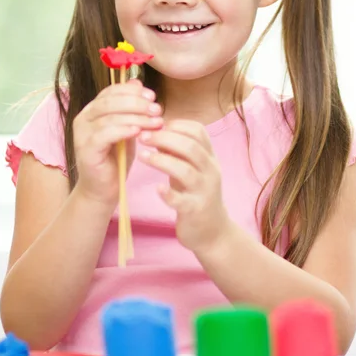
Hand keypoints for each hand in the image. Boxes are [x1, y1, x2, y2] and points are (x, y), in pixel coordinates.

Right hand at [73, 79, 163, 206]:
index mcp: (92, 110)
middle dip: (137, 103)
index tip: (152, 96)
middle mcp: (83, 118)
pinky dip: (123, 130)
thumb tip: (138, 82)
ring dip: (136, 117)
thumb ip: (131, 109)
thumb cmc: (116, 160)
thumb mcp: (128, 129)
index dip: (132, 91)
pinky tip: (139, 132)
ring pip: (109, 116)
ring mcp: (82, 134)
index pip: (110, 91)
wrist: (104, 190)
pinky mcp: (85, 149)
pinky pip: (104, 134)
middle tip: (157, 109)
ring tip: (155, 122)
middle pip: (110, 101)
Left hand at [138, 120, 229, 253]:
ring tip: (142, 156)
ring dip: (162, 161)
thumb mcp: (189, 167)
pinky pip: (182, 201)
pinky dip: (169, 194)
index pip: (198, 131)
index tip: (155, 124)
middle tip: (142, 136)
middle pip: (190, 147)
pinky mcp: (195, 210)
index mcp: (209, 157)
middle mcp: (210, 171)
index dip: (176, 124)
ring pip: (186, 171)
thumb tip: (155, 128)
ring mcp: (204, 191)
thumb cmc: (195, 192)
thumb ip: (176, 150)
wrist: (212, 230)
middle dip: (164, 138)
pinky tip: (157, 188)